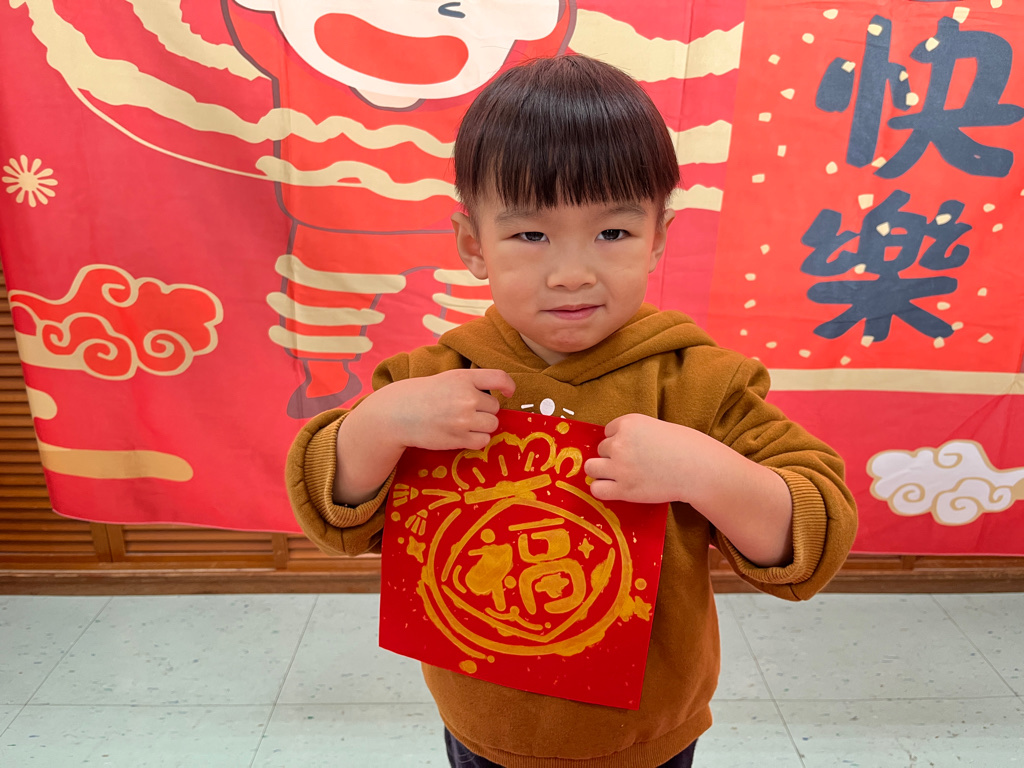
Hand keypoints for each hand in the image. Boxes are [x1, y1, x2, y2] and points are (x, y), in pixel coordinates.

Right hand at [377, 368, 515, 451]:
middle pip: (495, 408)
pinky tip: (461, 434)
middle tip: (465, 411)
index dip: (509, 386)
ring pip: (492, 425)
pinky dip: (476, 439)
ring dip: (482, 426)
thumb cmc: (425, 395)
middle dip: (484, 410)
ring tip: (463, 423)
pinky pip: (483, 441)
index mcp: (464, 378)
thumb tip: (501, 397)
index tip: (508, 392)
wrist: (399, 413)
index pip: (500, 378)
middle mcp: (466, 397)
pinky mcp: (458, 438)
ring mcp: (463, 419)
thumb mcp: (449, 378)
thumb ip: (473, 383)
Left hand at [584, 413, 715, 504]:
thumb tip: (610, 446)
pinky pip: (597, 489)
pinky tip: (614, 488)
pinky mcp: (624, 489)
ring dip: (602, 471)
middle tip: (633, 463)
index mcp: (628, 423)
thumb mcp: (653, 427)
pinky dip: (602, 489)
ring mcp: (620, 467)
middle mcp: (620, 443)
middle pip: (601, 449)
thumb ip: (632, 433)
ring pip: (591, 467)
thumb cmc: (682, 447)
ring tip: (619, 475)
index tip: (636, 448)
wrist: (697, 469)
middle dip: (613, 456)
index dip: (621, 440)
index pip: (608, 431)